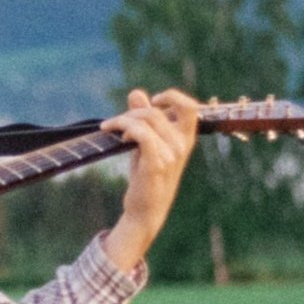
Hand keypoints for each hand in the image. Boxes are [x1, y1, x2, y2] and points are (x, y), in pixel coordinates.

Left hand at [101, 87, 199, 270]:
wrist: (145, 211)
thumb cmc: (147, 177)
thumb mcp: (147, 145)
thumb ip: (144, 119)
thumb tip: (137, 93)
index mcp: (186, 139)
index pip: (190, 107)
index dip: (171, 97)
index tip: (152, 101)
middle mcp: (182, 145)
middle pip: (156, 111)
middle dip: (132, 112)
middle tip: (117, 122)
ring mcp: (172, 155)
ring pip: (146, 120)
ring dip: (123, 120)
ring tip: (113, 129)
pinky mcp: (157, 164)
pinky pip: (141, 133)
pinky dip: (126, 129)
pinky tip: (121, 138)